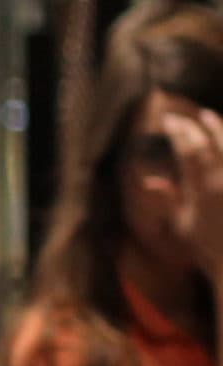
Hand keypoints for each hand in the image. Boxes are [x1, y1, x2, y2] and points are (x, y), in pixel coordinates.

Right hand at [161, 107, 222, 275]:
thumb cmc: (207, 248)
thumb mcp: (182, 226)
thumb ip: (169, 200)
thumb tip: (150, 181)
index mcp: (202, 188)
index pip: (188, 150)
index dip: (178, 132)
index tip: (168, 120)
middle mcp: (222, 179)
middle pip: (211, 142)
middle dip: (197, 126)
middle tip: (187, 117)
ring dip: (219, 129)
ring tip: (210, 118)